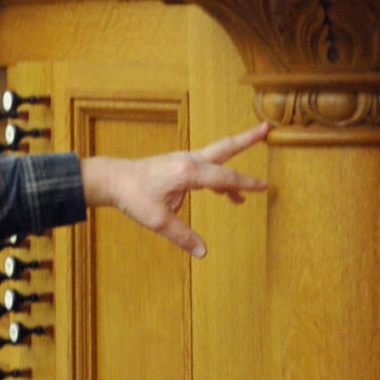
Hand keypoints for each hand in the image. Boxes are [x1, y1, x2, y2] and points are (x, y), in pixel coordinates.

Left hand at [80, 124, 267, 258]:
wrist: (113, 179)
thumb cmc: (133, 196)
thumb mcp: (158, 220)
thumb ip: (182, 235)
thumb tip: (203, 252)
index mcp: (187, 171)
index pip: (223, 178)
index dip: (246, 183)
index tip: (265, 186)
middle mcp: (188, 161)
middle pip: (224, 148)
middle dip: (246, 139)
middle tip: (265, 127)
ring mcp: (183, 160)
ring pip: (216, 157)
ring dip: (234, 165)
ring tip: (250, 189)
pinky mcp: (179, 165)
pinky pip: (206, 168)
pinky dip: (218, 179)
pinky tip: (224, 194)